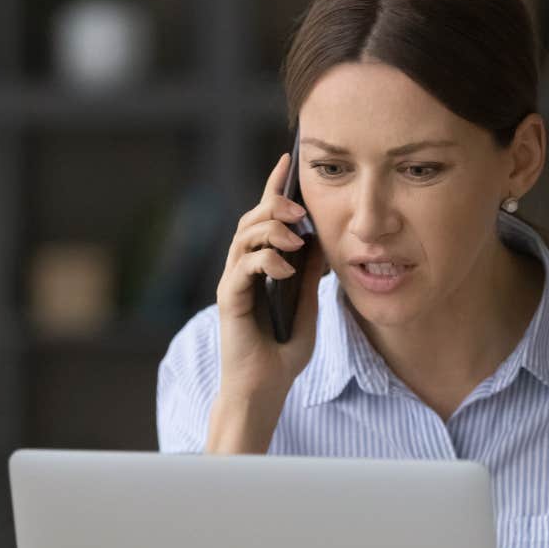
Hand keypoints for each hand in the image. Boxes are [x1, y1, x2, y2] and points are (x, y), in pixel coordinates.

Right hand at [215, 152, 326, 405]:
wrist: (266, 388)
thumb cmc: (284, 352)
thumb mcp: (307, 305)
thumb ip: (309, 274)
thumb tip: (319, 240)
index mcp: (263, 266)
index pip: (266, 218)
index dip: (275, 187)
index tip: (289, 159)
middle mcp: (244, 269)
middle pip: (252, 220)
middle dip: (275, 206)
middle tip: (299, 209)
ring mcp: (234, 283)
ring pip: (244, 237)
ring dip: (271, 231)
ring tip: (294, 238)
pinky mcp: (229, 300)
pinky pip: (242, 268)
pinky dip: (264, 261)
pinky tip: (284, 270)